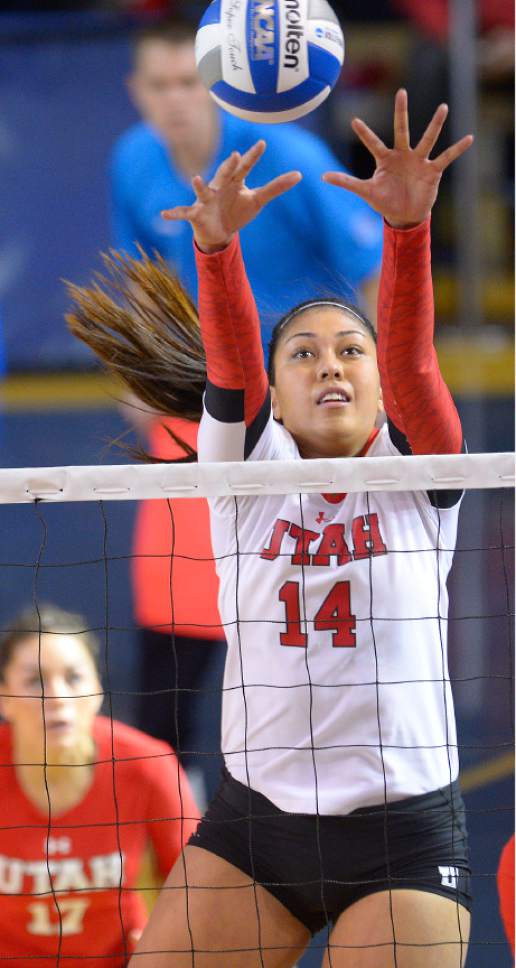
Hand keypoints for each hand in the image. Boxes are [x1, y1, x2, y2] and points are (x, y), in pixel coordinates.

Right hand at [161, 141, 301, 252]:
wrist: (219, 232)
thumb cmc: (237, 211)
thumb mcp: (258, 200)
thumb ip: (276, 187)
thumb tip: (299, 174)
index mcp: (234, 181)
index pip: (245, 167)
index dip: (253, 156)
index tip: (262, 144)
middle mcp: (219, 186)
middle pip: (225, 174)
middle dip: (230, 165)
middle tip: (237, 155)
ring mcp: (206, 199)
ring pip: (203, 190)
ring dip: (199, 186)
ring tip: (195, 179)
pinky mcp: (196, 213)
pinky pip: (184, 212)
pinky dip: (175, 213)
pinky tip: (164, 214)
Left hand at [323, 89, 473, 227]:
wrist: (404, 215)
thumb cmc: (384, 201)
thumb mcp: (365, 192)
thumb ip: (346, 182)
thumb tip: (322, 176)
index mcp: (385, 159)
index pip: (373, 142)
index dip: (364, 133)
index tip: (354, 120)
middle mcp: (402, 154)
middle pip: (401, 129)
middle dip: (401, 112)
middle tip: (401, 92)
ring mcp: (418, 160)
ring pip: (427, 138)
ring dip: (435, 124)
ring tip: (444, 107)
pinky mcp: (432, 171)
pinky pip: (446, 157)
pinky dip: (457, 149)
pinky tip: (469, 138)